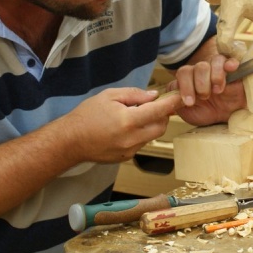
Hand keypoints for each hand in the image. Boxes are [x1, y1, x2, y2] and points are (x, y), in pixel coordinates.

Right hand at [63, 88, 181, 162]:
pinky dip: (140, 134)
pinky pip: (141, 143)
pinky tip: (126, 128)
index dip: (173, 103)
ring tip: (134, 116)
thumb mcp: (109, 96)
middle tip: (152, 105)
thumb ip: (134, 95)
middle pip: (161, 126)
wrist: (70, 141)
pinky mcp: (126, 157)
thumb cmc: (87, 115)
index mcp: (128, 121)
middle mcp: (132, 138)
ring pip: (152, 136)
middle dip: (162, 115)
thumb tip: (153, 96)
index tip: (182, 98)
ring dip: (151, 125)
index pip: (159, 111)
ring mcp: (130, 151)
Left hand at [169, 54, 245, 125]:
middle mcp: (203, 72)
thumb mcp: (188, 113)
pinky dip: (230, 63)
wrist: (228, 118)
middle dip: (200, 83)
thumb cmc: (207, 114)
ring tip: (218, 91)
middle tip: (205, 97)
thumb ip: (176, 103)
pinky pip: (231, 60)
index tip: (189, 102)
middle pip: (198, 66)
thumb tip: (170, 95)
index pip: (183, 73)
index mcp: (190, 79)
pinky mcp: (235, 71)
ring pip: (214, 61)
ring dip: (215, 76)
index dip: (185, 86)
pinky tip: (231, 68)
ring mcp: (219, 69)